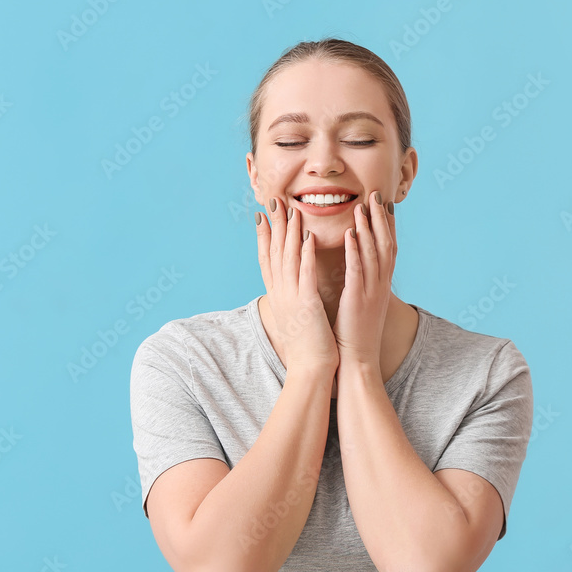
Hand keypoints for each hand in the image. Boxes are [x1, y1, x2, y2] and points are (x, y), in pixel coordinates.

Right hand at [256, 197, 338, 374]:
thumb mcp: (295, 318)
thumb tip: (291, 291)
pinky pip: (306, 274)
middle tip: (273, 201)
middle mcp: (280, 294)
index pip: (268, 260)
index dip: (263, 237)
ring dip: (289, 232)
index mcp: (277, 296)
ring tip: (291, 209)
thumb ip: (292, 300)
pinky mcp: (307, 305)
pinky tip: (308, 236)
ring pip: (289, 258)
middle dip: (274, 225)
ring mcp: (292, 298)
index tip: (261, 216)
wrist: (310, 371)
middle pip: (274, 253)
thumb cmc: (307, 348)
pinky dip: (306, 254)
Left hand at [332, 191, 396, 369]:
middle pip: (385, 245)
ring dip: (367, 228)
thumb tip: (360, 270)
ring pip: (373, 254)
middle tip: (377, 194)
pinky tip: (349, 235)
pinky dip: (354, 251)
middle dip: (381, 218)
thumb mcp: (363, 305)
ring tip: (362, 206)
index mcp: (381, 286)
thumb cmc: (354, 335)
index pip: (388, 249)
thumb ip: (363, 285)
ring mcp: (371, 293)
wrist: (358, 362)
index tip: (384, 203)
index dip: (387, 225)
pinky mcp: (357, 301)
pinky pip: (357, 271)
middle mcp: (380, 286)